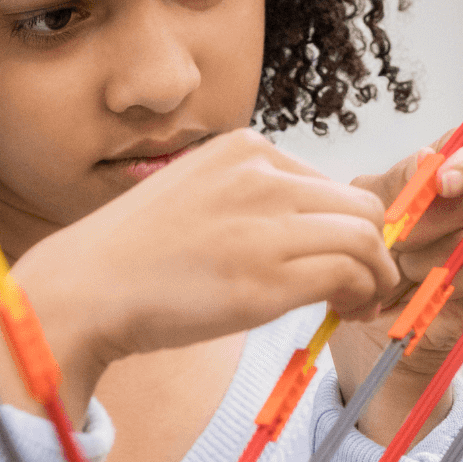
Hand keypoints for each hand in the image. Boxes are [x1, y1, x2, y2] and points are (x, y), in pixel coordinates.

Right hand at [0, 129, 398, 419]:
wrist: (85, 289)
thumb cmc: (136, 256)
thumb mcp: (198, 194)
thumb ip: (252, 199)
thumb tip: (310, 229)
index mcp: (244, 149)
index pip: (330, 182)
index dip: (347, 226)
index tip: (344, 259)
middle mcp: (260, 176)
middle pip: (361, 206)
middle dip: (375, 250)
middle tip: (366, 286)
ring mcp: (265, 224)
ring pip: (365, 237)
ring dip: (377, 276)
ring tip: (362, 303)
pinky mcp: (268, 276)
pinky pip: (348, 274)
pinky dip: (361, 294)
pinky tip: (345, 312)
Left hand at [333, 130, 462, 436]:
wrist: (383, 319)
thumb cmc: (384, 253)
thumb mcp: (375, 210)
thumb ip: (400, 182)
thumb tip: (429, 159)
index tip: (443, 183)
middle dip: (444, 222)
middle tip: (404, 242)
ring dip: (450, 257)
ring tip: (417, 268)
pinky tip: (446, 287)